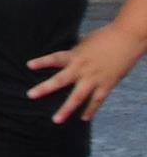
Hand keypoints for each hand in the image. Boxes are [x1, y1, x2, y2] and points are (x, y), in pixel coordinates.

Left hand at [27, 23, 146, 122]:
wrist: (129, 38)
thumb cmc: (107, 36)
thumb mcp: (86, 41)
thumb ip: (76, 50)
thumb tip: (68, 52)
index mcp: (76, 55)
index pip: (55, 58)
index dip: (42, 62)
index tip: (29, 65)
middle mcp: (82, 68)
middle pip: (60, 80)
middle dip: (45, 88)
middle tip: (30, 95)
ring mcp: (94, 78)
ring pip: (77, 97)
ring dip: (66, 109)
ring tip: (56, 120)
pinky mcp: (107, 85)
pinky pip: (97, 100)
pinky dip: (91, 110)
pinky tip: (84, 118)